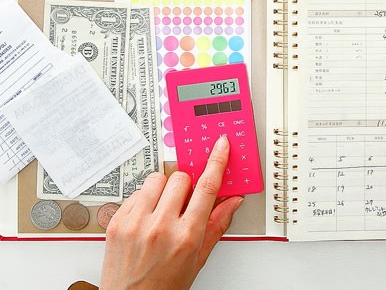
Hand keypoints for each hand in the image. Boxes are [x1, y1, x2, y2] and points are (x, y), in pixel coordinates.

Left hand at [99, 135, 243, 289]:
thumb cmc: (165, 286)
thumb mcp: (198, 258)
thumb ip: (216, 225)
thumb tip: (232, 202)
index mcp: (186, 236)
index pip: (207, 187)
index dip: (217, 161)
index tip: (221, 146)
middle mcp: (161, 227)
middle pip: (181, 178)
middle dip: (186, 186)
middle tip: (183, 203)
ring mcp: (136, 223)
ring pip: (157, 179)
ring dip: (164, 188)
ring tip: (163, 208)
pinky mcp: (117, 222)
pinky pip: (136, 191)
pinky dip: (145, 199)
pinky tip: (147, 216)